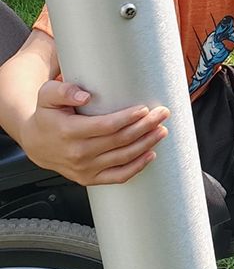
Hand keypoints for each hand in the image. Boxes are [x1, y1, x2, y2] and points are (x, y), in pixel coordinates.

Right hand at [21, 80, 168, 185]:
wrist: (36, 143)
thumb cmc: (47, 116)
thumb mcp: (47, 96)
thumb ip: (63, 90)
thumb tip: (85, 95)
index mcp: (69, 132)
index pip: (106, 126)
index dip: (128, 118)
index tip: (144, 109)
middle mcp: (78, 153)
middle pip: (120, 140)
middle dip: (146, 126)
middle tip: (162, 114)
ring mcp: (85, 168)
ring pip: (124, 157)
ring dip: (147, 143)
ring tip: (162, 130)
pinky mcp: (90, 178)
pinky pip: (118, 176)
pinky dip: (137, 167)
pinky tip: (151, 154)